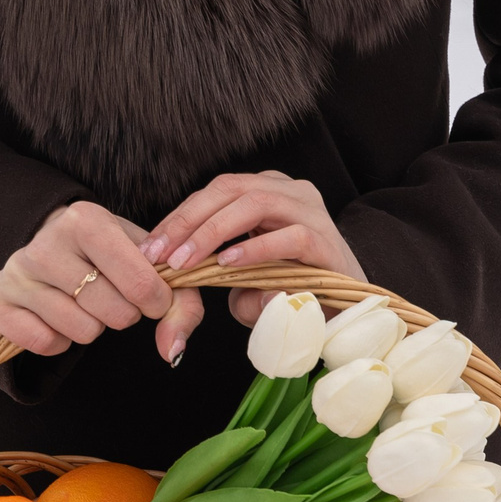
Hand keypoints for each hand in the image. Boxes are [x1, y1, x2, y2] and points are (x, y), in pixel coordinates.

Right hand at [0, 201, 176, 359]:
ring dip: (92, 327)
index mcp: (86, 219)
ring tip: (82, 302)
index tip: (151, 296)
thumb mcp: (148, 262)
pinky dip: (60, 340)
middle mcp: (45, 242)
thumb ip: (180, 302)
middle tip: (110, 296)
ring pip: (81, 332)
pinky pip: (46, 344)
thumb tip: (172, 351)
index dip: (155, 301)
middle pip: (112, 312)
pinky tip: (55, 316)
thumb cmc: (109, 254)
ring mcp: (16, 270)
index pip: (140, 281)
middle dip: (123, 314)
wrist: (53, 245)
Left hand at [141, 171, 365, 346]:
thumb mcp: (246, 283)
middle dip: (188, 221)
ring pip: (256, 202)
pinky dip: (256, 248)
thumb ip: (218, 277)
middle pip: (230, 188)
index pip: (215, 192)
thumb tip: (190, 277)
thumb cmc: (293, 293)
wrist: (350, 313)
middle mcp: (290, 192)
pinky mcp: (329, 241)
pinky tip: (229, 264)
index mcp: (268, 191)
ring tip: (187, 261)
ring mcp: (312, 212)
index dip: (179, 217)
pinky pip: (291, 235)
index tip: (150, 248)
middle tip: (161, 255)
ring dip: (214, 232)